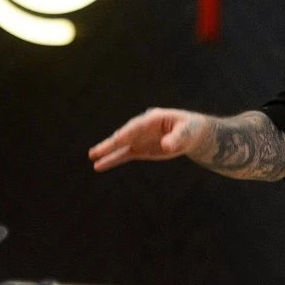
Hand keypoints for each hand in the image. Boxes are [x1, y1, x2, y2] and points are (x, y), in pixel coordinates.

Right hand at [88, 107, 207, 171]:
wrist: (191, 134)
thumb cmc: (190, 129)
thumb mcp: (187, 132)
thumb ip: (176, 138)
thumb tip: (166, 146)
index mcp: (153, 118)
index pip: (136, 126)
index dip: (126, 134)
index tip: (116, 140)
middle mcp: (142, 127)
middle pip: (124, 135)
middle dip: (111, 143)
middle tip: (97, 151)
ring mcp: (139, 138)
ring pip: (120, 145)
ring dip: (107, 151)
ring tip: (92, 156)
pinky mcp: (139, 149)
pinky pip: (123, 155)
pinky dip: (112, 160)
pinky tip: (99, 165)